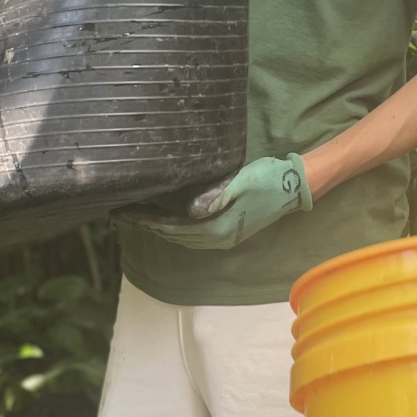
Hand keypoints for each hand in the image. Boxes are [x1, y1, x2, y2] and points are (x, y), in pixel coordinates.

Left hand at [130, 154, 311, 250]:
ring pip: (182, 236)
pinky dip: (174, 228)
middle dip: (147, 225)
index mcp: (217, 227)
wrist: (295, 186)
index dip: (146, 220)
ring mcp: (223, 237)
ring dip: (159, 228)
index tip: (123, 212)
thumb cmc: (269, 178)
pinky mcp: (228, 231)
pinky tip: (166, 218)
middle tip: (121, 214)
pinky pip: (192, 234)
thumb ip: (216, 195)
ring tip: (138, 216)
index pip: (171, 226)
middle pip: (173, 235)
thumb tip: (191, 210)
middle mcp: (217, 238)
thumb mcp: (242, 181)